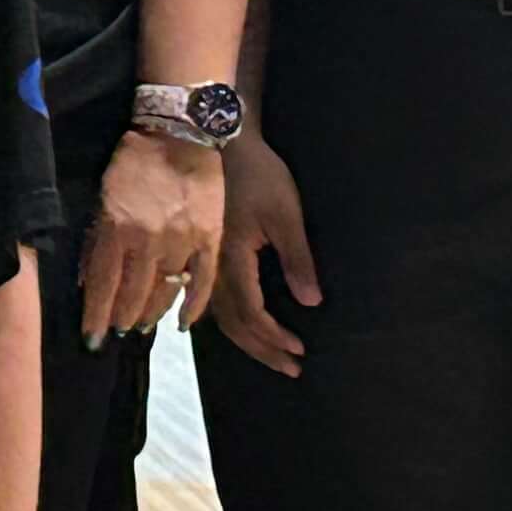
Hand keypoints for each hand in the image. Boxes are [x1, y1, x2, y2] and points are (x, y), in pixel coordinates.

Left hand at [80, 129, 223, 346]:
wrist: (180, 133)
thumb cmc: (133, 161)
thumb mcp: (102, 196)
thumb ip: (95, 239)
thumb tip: (86, 279)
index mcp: (116, 228)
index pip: (102, 284)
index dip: (95, 315)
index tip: (92, 338)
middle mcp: (148, 240)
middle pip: (132, 293)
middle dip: (121, 318)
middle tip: (116, 333)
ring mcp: (182, 241)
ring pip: (165, 291)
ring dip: (151, 313)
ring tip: (141, 326)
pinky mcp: (209, 238)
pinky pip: (203, 280)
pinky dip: (194, 306)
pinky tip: (183, 323)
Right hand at [209, 127, 316, 375]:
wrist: (218, 143)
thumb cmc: (257, 175)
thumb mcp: (285, 213)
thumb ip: (297, 259)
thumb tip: (312, 302)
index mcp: (231, 259)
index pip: (252, 314)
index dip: (275, 336)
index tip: (300, 350)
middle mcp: (210, 268)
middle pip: (232, 325)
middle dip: (262, 349)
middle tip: (291, 367)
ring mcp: (200, 263)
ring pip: (218, 317)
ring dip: (246, 340)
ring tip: (271, 355)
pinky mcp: (200, 255)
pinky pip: (210, 302)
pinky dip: (230, 323)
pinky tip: (242, 328)